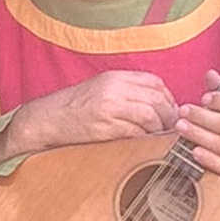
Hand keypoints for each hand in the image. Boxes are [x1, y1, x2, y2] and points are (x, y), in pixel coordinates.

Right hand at [0, 71, 178, 159]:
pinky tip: (147, 143)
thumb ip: (127, 90)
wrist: (47, 118)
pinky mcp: (104, 128)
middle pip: (156, 99)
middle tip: (172, 127)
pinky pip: (135, 132)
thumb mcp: (101, 87)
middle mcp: (113, 89)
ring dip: (160, 128)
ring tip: (160, 136)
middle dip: (169, 115)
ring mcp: (109, 108)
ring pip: (149, 115)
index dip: (169, 98)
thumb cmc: (75, 106)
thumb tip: (158, 103)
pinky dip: (146, 138)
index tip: (171, 111)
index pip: (154, 82)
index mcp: (115, 77)